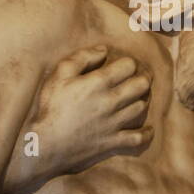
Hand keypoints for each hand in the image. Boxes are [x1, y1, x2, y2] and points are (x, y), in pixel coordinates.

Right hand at [0, 45, 152, 193]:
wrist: (46, 144)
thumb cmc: (51, 107)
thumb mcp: (59, 74)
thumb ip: (82, 58)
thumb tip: (103, 50)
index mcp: (100, 83)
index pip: (129, 66)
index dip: (129, 62)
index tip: (124, 65)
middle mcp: (113, 101)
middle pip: (142, 84)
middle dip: (143, 76)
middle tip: (140, 76)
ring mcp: (115, 123)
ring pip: (142, 107)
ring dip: (144, 99)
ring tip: (139, 95)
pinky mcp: (114, 141)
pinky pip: (138, 138)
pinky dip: (146, 133)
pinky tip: (148, 128)